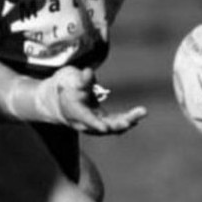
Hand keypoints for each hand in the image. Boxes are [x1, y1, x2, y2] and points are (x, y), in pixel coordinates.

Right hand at [12, 67, 146, 134]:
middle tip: (132, 120)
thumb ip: (80, 79)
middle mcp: (85, 122)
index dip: (94, 124)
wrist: (59, 99)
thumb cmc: (65, 85)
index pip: (85, 119)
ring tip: (142, 111)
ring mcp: (95, 124)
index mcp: (75, 111)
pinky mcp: (103, 121)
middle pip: (103, 126)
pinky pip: (116, 123)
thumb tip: (89, 72)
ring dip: (127, 121)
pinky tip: (140, 113)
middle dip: (118, 124)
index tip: (105, 128)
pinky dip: (127, 119)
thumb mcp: (69, 78)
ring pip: (112, 126)